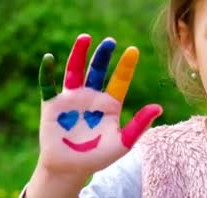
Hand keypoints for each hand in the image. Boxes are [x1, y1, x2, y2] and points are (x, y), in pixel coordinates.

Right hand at [36, 34, 162, 176]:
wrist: (70, 169)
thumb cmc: (99, 156)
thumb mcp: (123, 142)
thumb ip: (139, 125)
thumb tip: (158, 108)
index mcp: (110, 103)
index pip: (120, 80)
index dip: (126, 66)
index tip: (133, 50)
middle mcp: (92, 96)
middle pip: (98, 70)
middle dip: (103, 55)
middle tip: (110, 41)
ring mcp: (72, 99)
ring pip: (75, 71)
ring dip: (78, 54)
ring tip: (85, 38)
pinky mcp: (52, 105)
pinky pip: (48, 85)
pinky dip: (47, 72)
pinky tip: (49, 58)